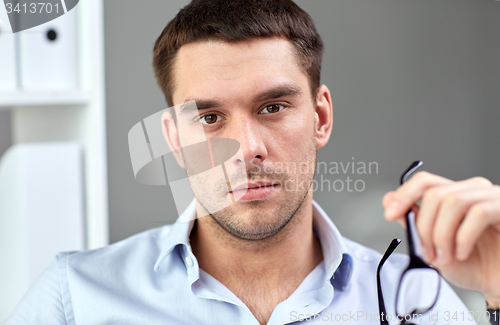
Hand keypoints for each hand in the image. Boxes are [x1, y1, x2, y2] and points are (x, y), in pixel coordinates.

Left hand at [382, 171, 499, 307]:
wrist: (498, 285)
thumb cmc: (474, 265)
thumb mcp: (434, 245)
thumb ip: (414, 220)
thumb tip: (389, 200)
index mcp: (455, 195)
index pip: (425, 181)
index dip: (404, 194)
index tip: (390, 213)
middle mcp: (473, 192)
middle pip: (434, 194)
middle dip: (423, 227)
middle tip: (427, 252)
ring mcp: (492, 197)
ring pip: (452, 202)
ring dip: (441, 235)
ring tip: (445, 257)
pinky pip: (479, 213)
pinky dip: (463, 237)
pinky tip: (462, 253)